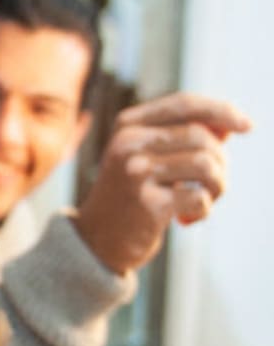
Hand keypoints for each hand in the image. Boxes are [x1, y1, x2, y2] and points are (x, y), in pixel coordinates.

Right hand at [73, 92, 250, 274]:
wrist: (97, 241)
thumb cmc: (131, 197)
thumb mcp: (149, 158)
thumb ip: (183, 137)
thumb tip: (230, 125)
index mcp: (127, 126)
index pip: (184, 104)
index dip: (222, 110)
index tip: (247, 126)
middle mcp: (128, 144)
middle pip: (202, 137)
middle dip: (220, 163)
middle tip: (210, 187)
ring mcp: (135, 173)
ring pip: (207, 165)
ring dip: (217, 187)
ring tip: (203, 202)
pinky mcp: (147, 204)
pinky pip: (199, 197)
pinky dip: (202, 210)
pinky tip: (186, 220)